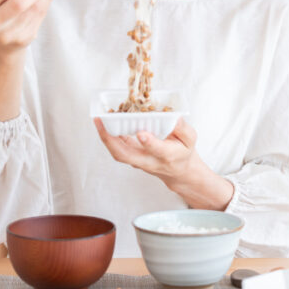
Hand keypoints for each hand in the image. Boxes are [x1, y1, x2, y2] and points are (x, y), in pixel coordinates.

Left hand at [93, 117, 233, 209]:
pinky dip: (109, 136)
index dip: (149, 143)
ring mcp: (138, 161)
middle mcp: (149, 160)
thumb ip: (183, 128)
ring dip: (106, 138)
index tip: (142, 133)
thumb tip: (174, 116)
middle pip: (126, 155)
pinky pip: (118, 149)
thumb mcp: (190, 140)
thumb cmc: (183, 152)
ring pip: (118, 154)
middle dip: (110, 140)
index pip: (156, 150)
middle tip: (101, 122)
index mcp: (166, 155)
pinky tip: (103, 123)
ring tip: (98, 121)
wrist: (178, 172)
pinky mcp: (132, 158)